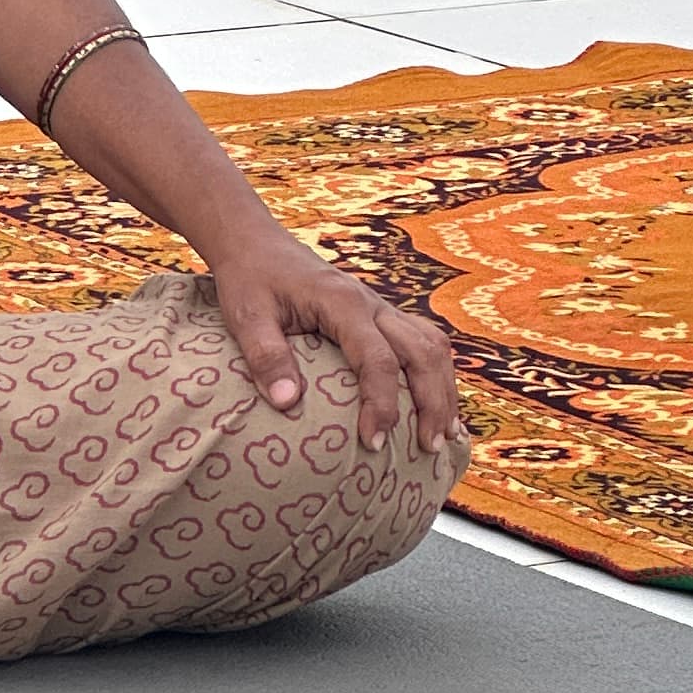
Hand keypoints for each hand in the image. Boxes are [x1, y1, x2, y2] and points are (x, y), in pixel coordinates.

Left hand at [203, 220, 461, 456]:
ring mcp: (380, 307)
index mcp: (343, 303)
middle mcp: (372, 303)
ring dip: (443, 388)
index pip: (377, 358)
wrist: (256, 243)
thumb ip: (266, 355)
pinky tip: (437, 404)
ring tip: (445, 436)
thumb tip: (287, 403)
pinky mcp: (379, 315)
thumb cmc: (250, 279)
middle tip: (429, 449)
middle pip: (422, 351)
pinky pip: (422, 340)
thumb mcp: (247, 316)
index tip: (372, 443)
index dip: (380, 403)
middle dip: (432, 401)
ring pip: (431, 344)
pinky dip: (436, 373)